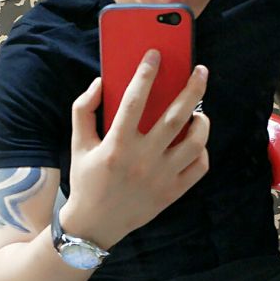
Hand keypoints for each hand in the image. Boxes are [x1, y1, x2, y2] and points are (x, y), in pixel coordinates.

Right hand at [63, 50, 209, 248]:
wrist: (94, 225)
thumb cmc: (85, 179)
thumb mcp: (77, 144)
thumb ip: (83, 110)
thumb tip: (101, 82)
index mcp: (117, 146)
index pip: (135, 100)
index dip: (146, 73)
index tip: (155, 54)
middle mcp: (143, 160)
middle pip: (176, 117)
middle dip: (192, 89)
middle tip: (200, 70)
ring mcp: (162, 178)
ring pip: (195, 142)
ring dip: (202, 120)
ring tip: (199, 110)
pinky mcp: (173, 193)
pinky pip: (199, 167)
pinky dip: (202, 150)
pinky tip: (194, 140)